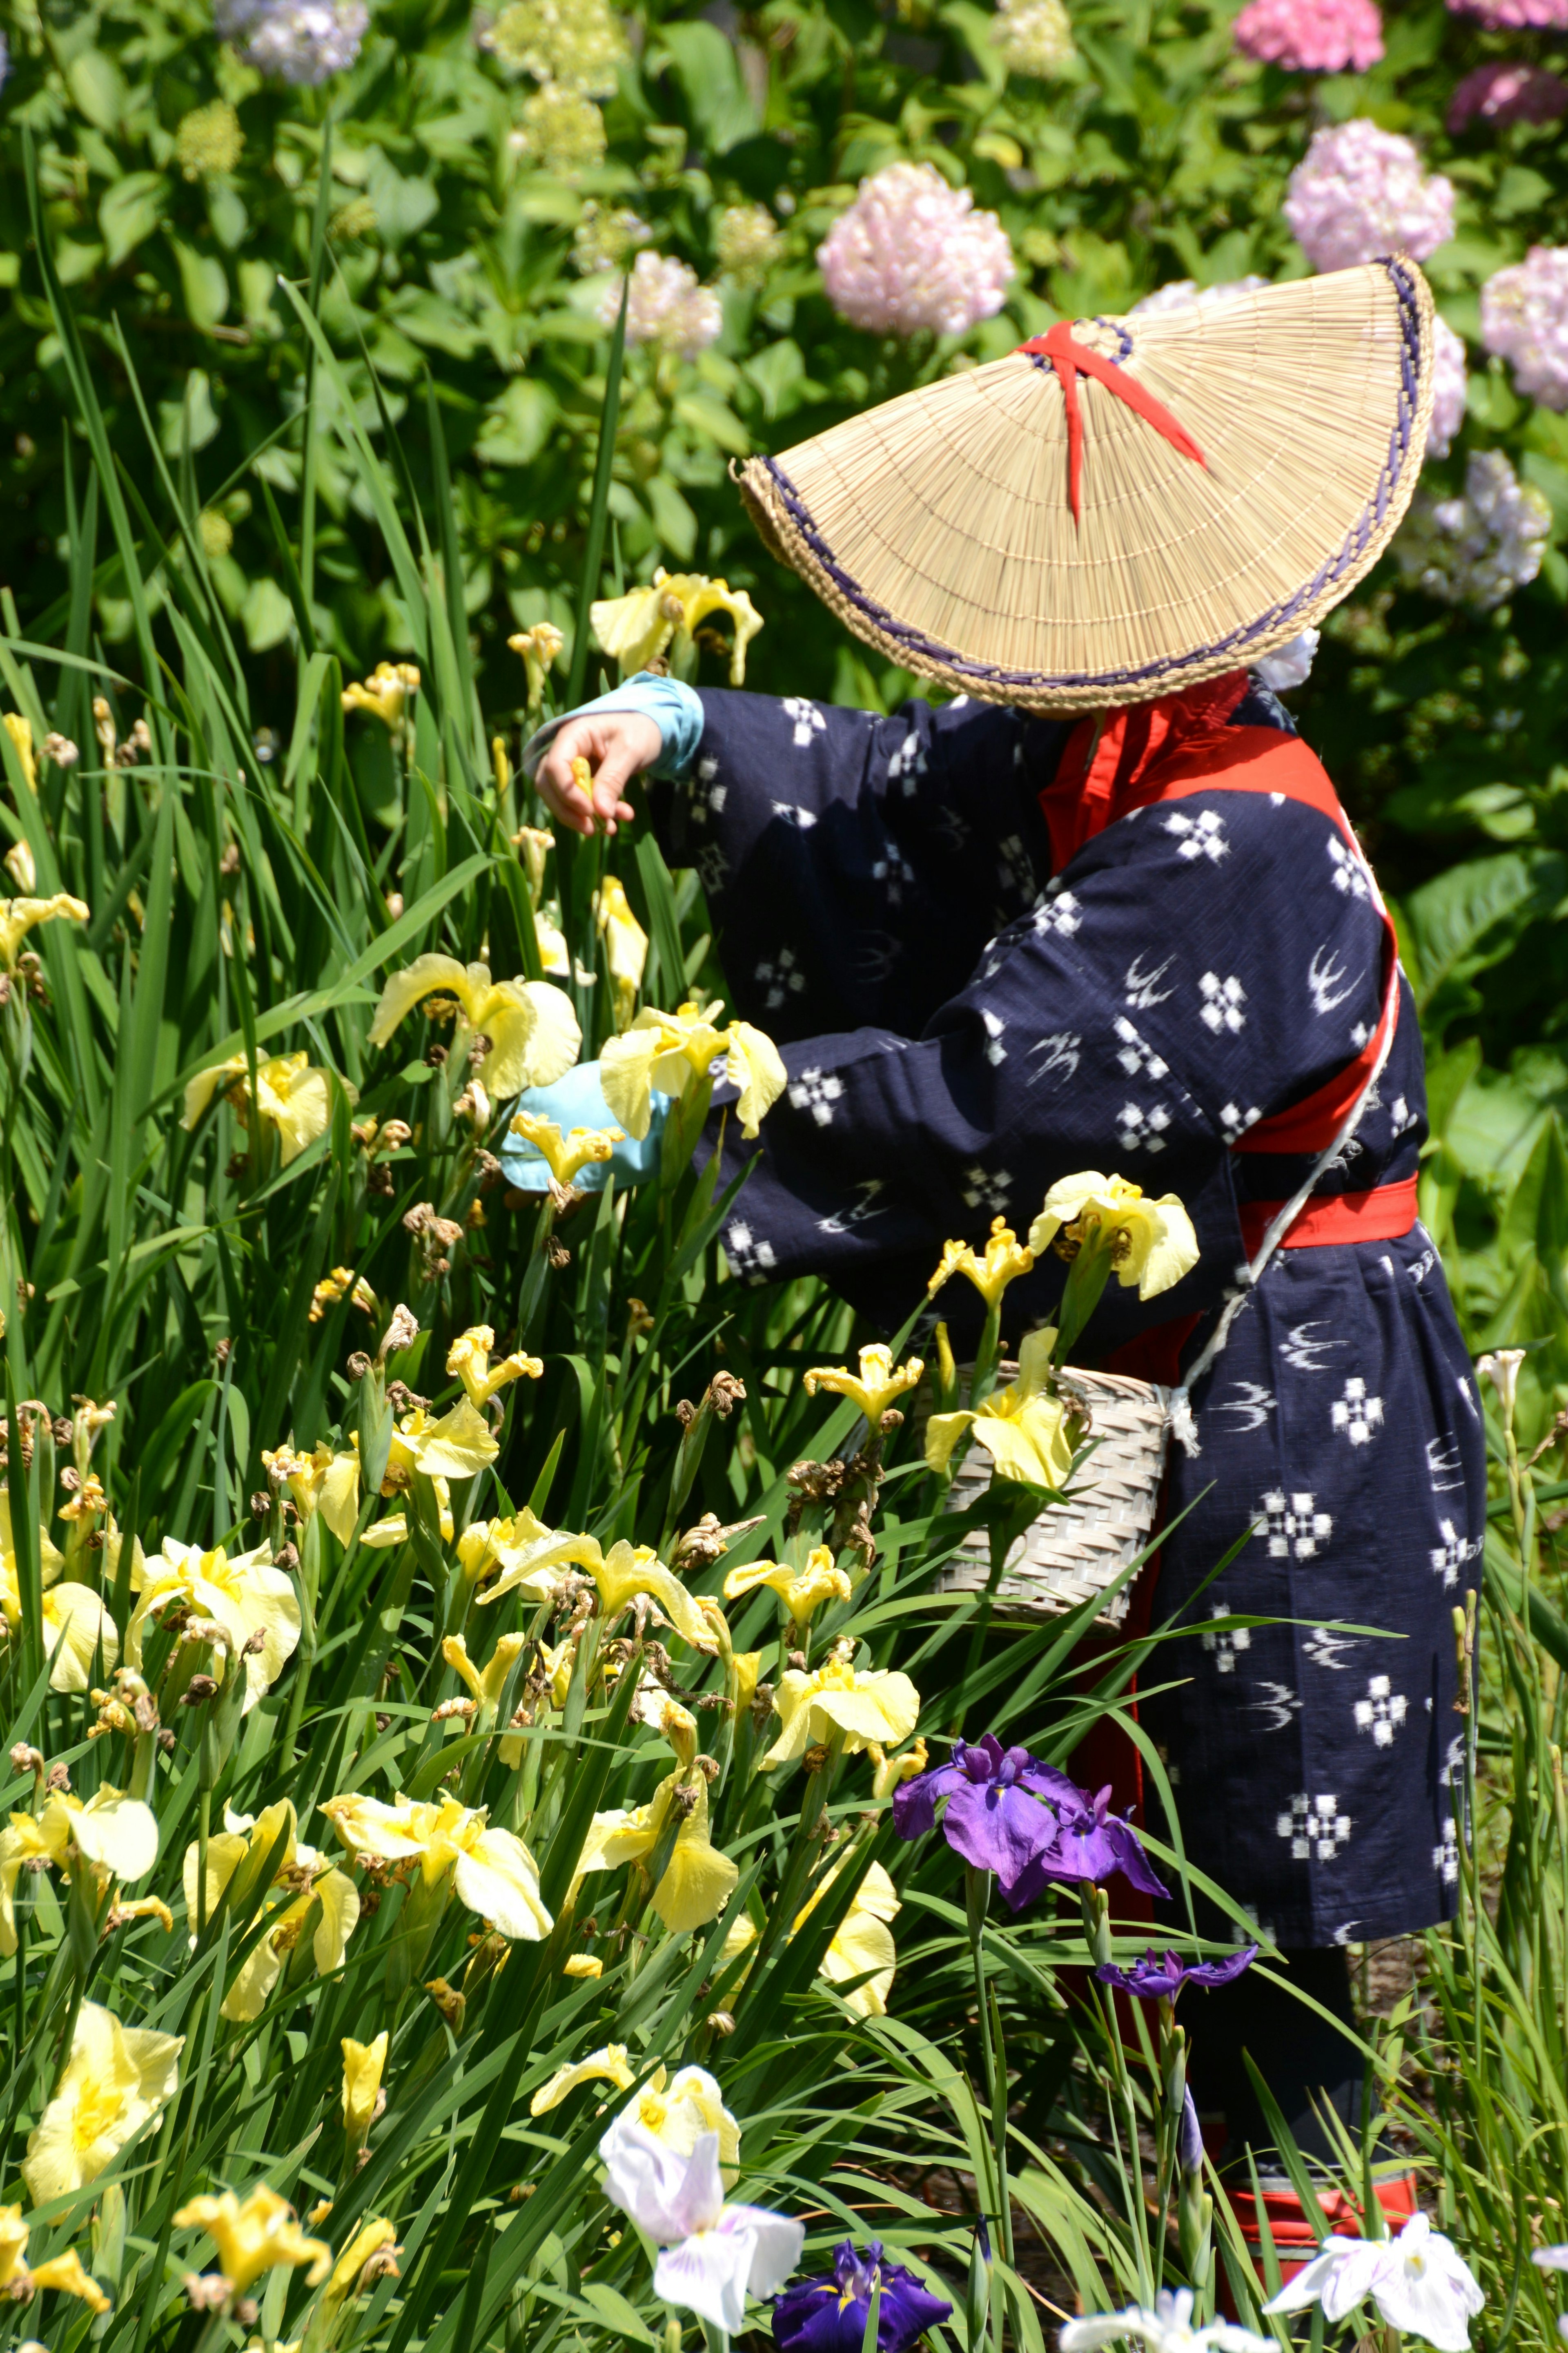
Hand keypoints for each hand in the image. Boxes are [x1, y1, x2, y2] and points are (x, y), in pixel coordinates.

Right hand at [533, 710, 661, 836]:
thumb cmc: (639, 731)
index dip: (567, 792)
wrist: (647, 731)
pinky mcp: (577, 782)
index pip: (555, 765)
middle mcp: (564, 750)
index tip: (589, 811)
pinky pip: (576, 803)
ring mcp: (568, 767)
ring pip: (558, 798)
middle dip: (567, 811)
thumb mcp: (630, 751)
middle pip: (548, 785)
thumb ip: (613, 779)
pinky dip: (593, 816)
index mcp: (573, 734)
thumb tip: (601, 812)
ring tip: (610, 828)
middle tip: (592, 829)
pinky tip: (614, 823)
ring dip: (580, 818)